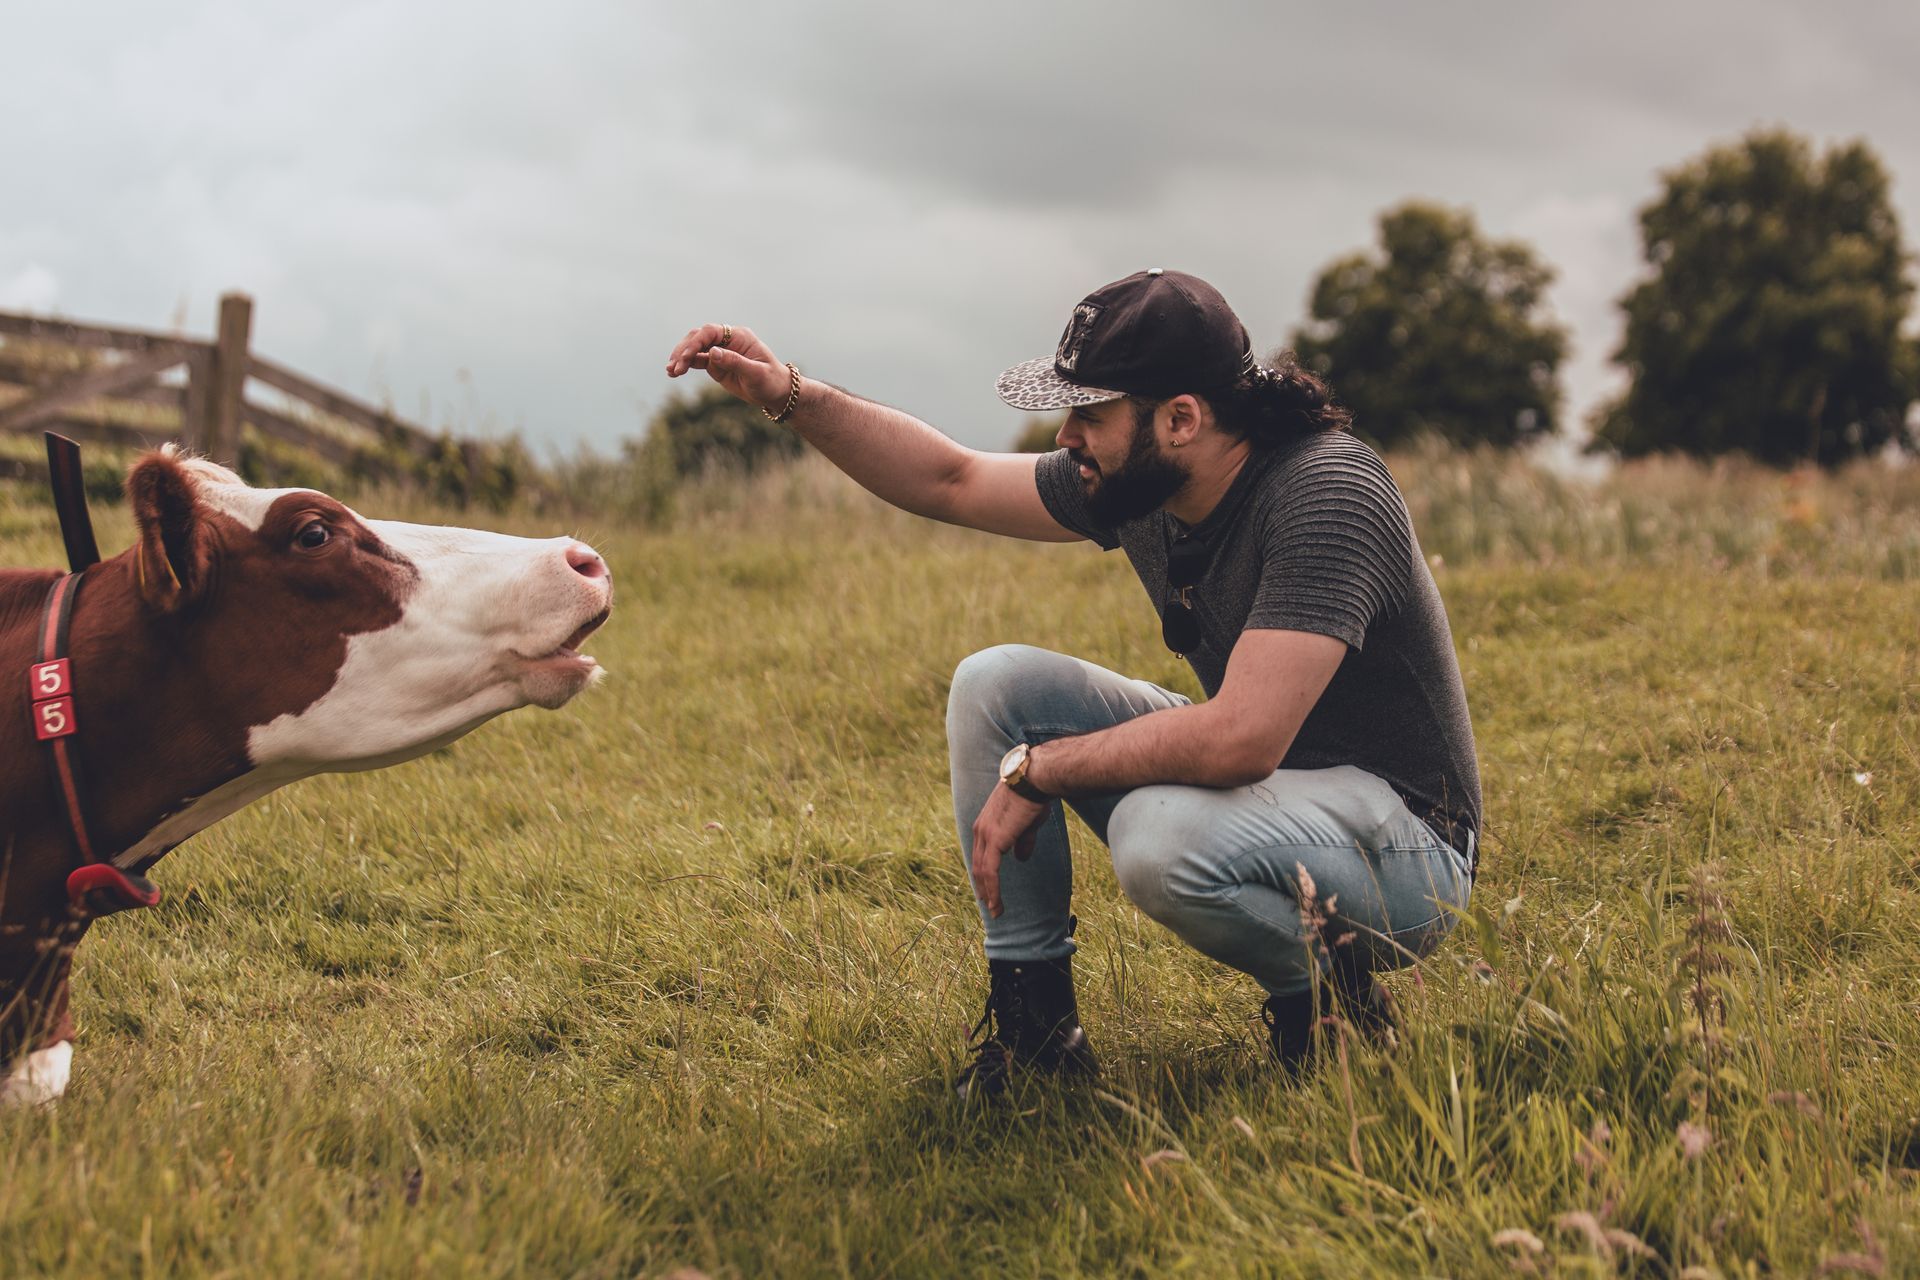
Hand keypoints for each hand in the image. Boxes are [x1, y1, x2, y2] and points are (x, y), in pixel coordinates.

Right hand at [664, 323, 790, 414]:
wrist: (777, 393)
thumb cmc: (771, 381)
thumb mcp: (755, 373)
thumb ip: (735, 361)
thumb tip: (712, 352)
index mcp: (739, 336)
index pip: (711, 332)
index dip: (696, 342)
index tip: (686, 357)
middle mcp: (727, 340)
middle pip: (698, 337)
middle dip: (684, 350)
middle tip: (675, 367)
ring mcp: (720, 352)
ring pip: (694, 349)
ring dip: (681, 358)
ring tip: (670, 371)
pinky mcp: (716, 365)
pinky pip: (696, 361)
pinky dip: (685, 365)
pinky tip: (673, 373)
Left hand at [969, 784, 1050, 917]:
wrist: (1034, 780)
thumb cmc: (1034, 797)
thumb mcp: (1027, 823)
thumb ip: (1022, 841)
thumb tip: (1021, 858)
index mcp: (986, 824)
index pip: (980, 855)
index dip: (983, 874)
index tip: (987, 889)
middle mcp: (980, 830)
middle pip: (977, 866)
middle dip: (983, 887)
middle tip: (990, 905)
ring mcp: (985, 835)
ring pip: (981, 872)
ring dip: (988, 893)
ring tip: (995, 911)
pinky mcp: (994, 840)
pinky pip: (989, 872)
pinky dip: (992, 890)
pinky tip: (996, 903)